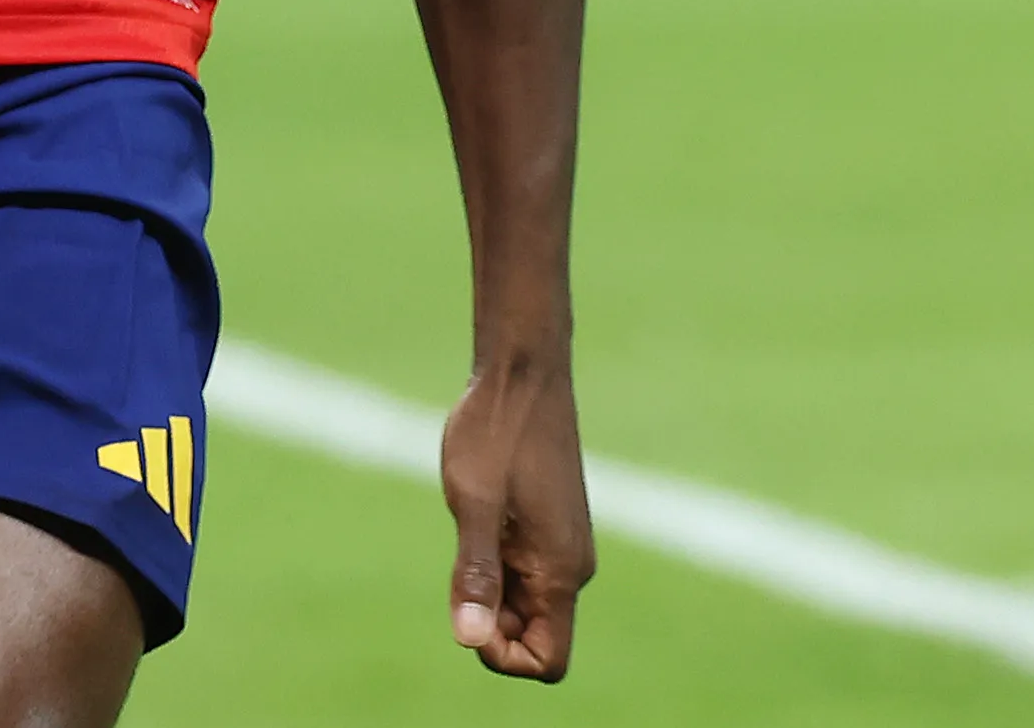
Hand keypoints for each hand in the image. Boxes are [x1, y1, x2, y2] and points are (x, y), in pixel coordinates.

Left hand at [439, 350, 591, 681]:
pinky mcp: (551, 529)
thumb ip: (475, 574)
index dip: (503, 654)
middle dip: (491, 619)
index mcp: (560, 571)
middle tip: (461, 561)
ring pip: (526, 604)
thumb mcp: (473, 504)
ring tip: (472, 529)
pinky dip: (496, 565)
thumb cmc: (494, 432)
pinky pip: (524, 574)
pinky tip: (478, 518)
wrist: (521, 373)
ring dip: (490, 588)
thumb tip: (469, 641)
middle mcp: (571, 567)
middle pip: (534, 637)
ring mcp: (563, 548)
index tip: (469, 605)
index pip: (548, 661)